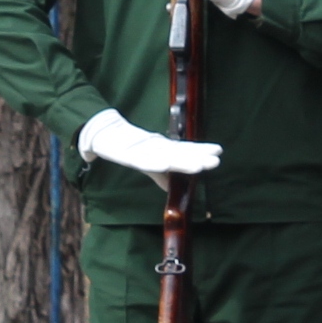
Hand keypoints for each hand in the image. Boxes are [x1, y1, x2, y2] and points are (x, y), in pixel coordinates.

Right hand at [78, 108, 221, 190]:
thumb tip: (175, 188)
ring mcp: (143, 151)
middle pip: (180, 152)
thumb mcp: (148, 165)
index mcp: (161, 149)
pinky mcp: (128, 155)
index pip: (185, 150)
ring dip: (182, 160)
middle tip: (217, 158)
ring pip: (165, 156)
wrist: (102, 134)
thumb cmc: (129, 148)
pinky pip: (143, 161)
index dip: (201, 150)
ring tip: (199, 165)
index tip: (219, 151)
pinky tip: (166, 165)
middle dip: (198, 156)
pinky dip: (154, 163)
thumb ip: (162, 176)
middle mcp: (155, 148)